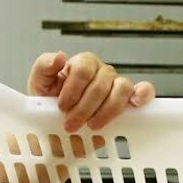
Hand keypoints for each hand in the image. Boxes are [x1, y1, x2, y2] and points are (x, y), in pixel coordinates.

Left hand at [27, 51, 155, 132]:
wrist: (56, 123)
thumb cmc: (49, 101)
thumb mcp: (39, 83)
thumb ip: (44, 66)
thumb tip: (60, 56)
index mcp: (81, 64)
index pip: (84, 69)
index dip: (73, 90)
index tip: (62, 107)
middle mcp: (101, 71)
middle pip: (101, 84)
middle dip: (84, 108)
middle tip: (70, 124)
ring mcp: (117, 84)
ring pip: (122, 88)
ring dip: (107, 111)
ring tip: (92, 126)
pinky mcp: (129, 99)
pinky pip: (144, 90)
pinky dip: (143, 95)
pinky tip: (135, 104)